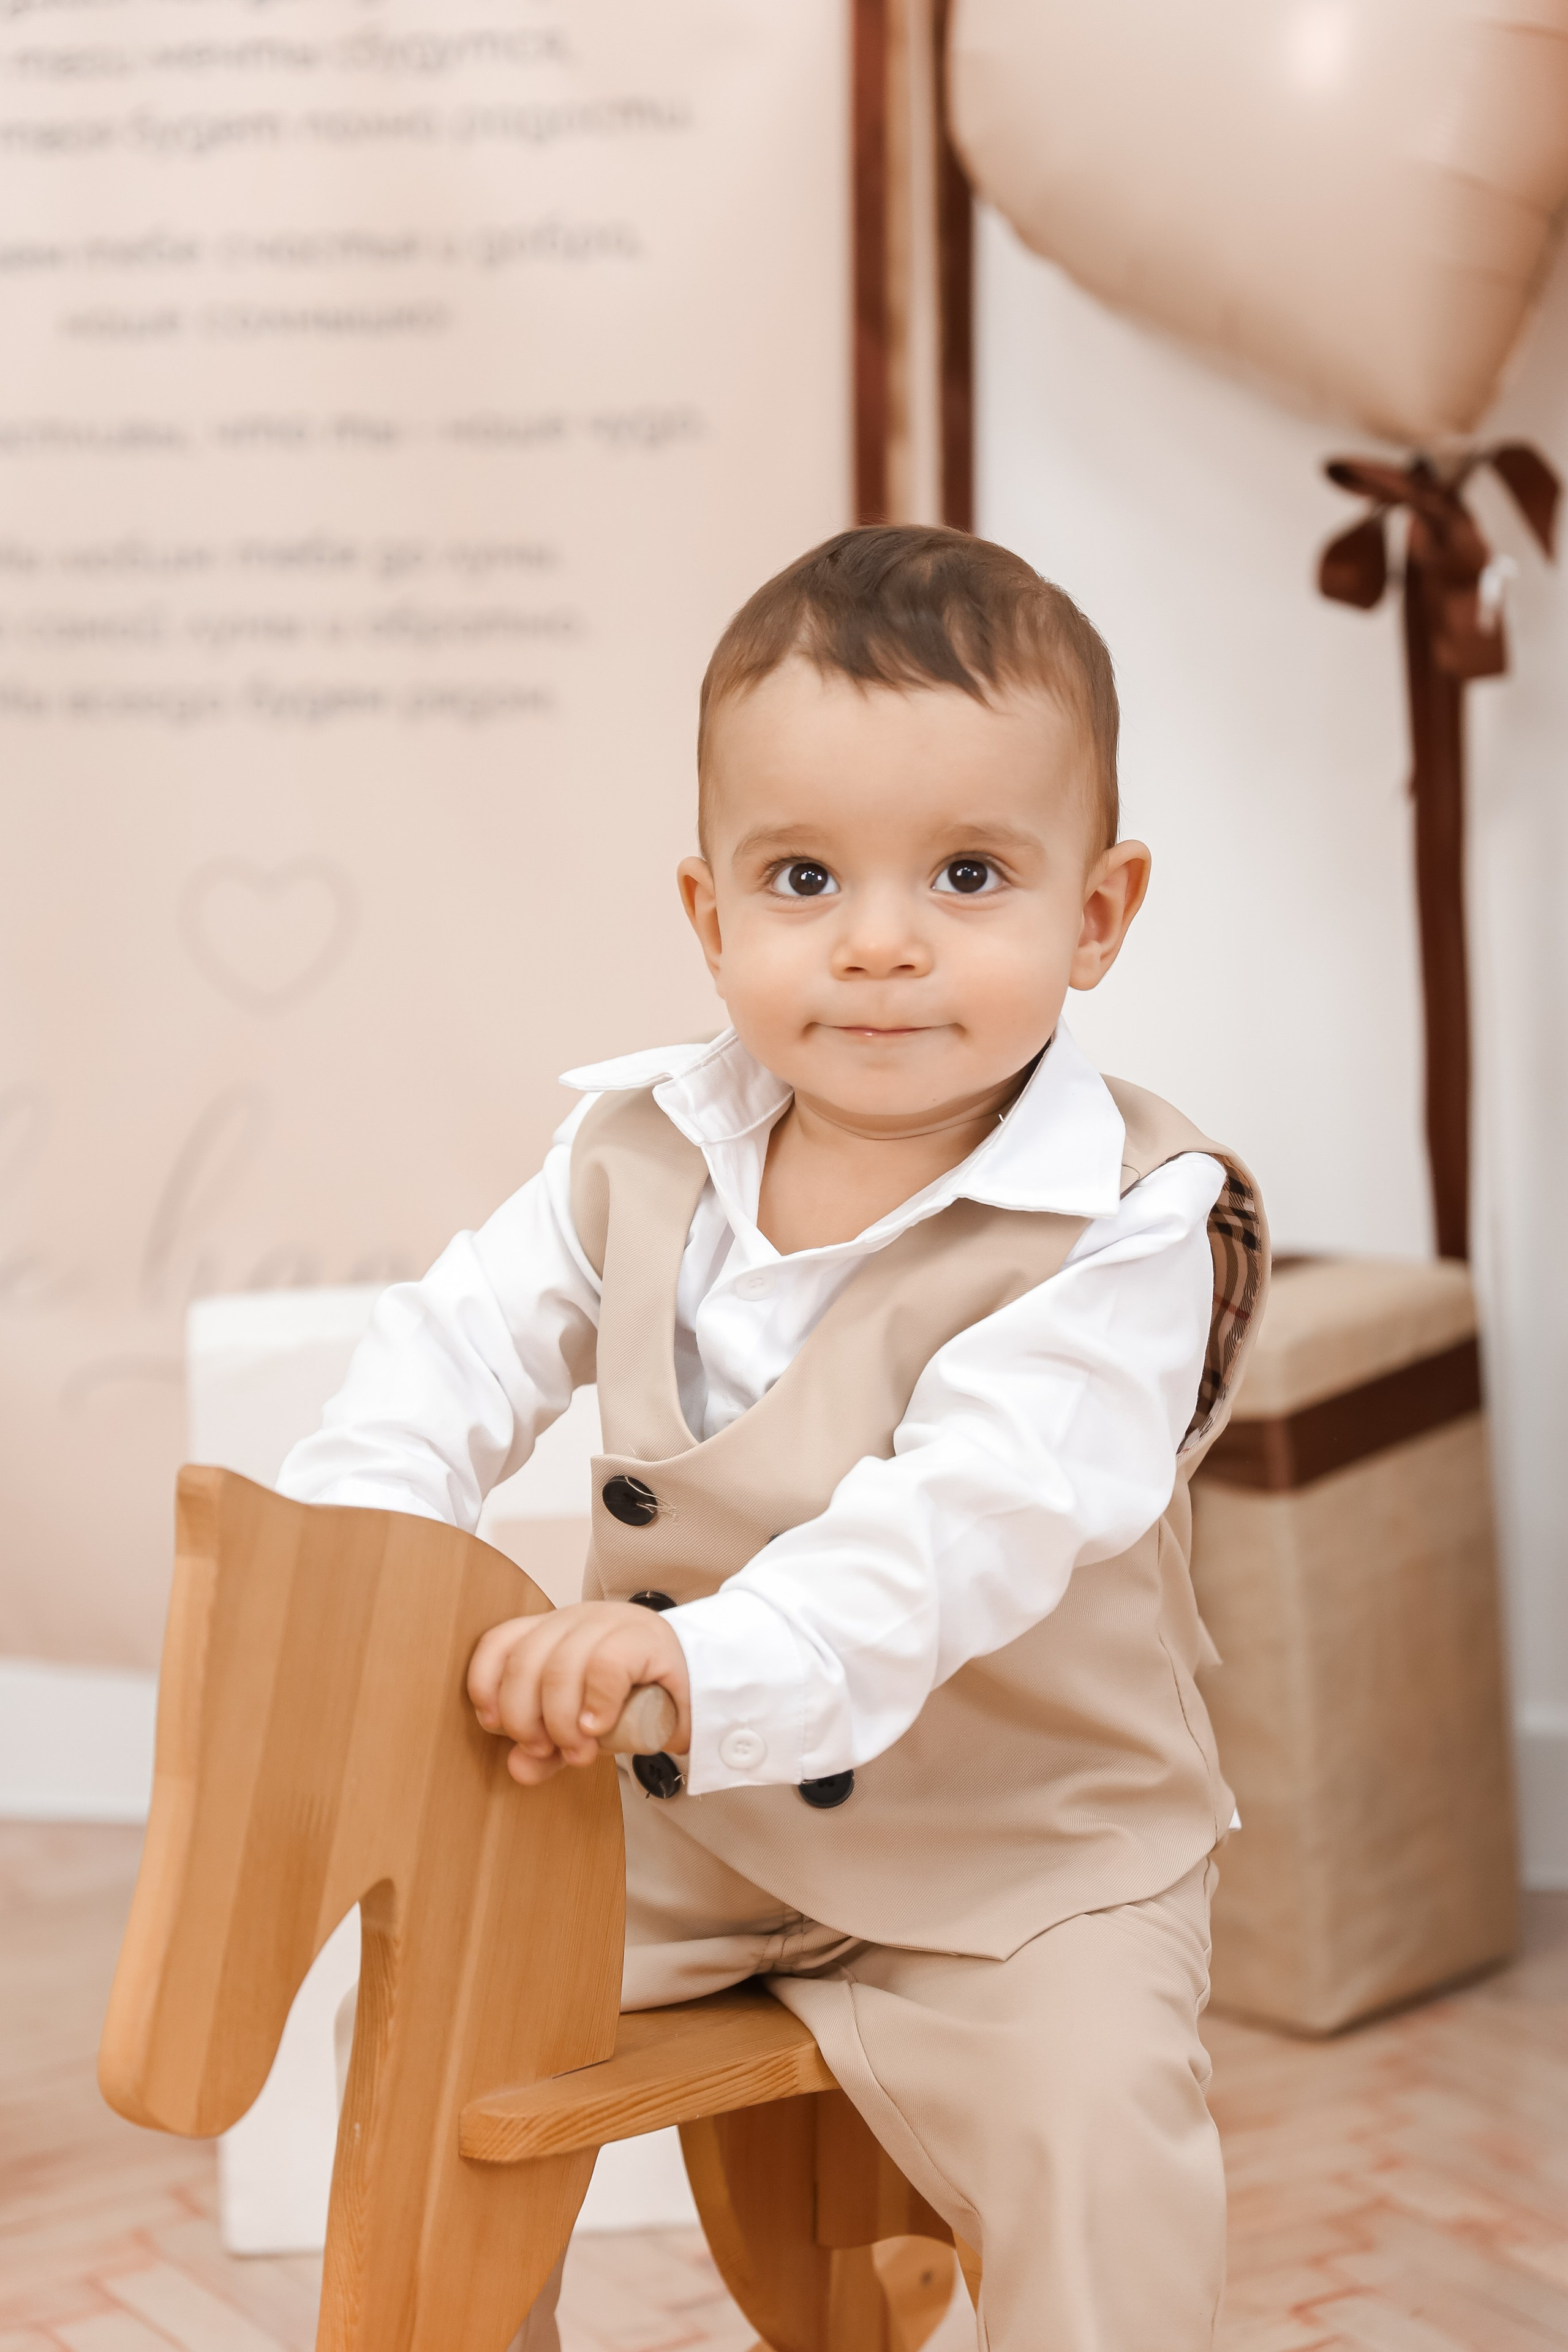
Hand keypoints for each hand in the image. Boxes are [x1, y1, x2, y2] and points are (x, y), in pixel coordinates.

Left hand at [467, 1601, 691, 1786]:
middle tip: (549, 1750)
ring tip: (580, 1749)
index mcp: (553, 1632)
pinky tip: (599, 1726)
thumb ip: (547, 1748)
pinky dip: (595, 1704)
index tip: (497, 1727)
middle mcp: (575, 1619)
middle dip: (526, 1718)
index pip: (499, 1643)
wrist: (701, 1687)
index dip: (487, 1686)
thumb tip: (516, 1767)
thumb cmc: (636, 1702)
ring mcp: (610, 1623)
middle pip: (524, 1663)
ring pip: (559, 1667)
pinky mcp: (644, 1638)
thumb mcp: (582, 1729)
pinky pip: (604, 1667)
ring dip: (561, 1721)